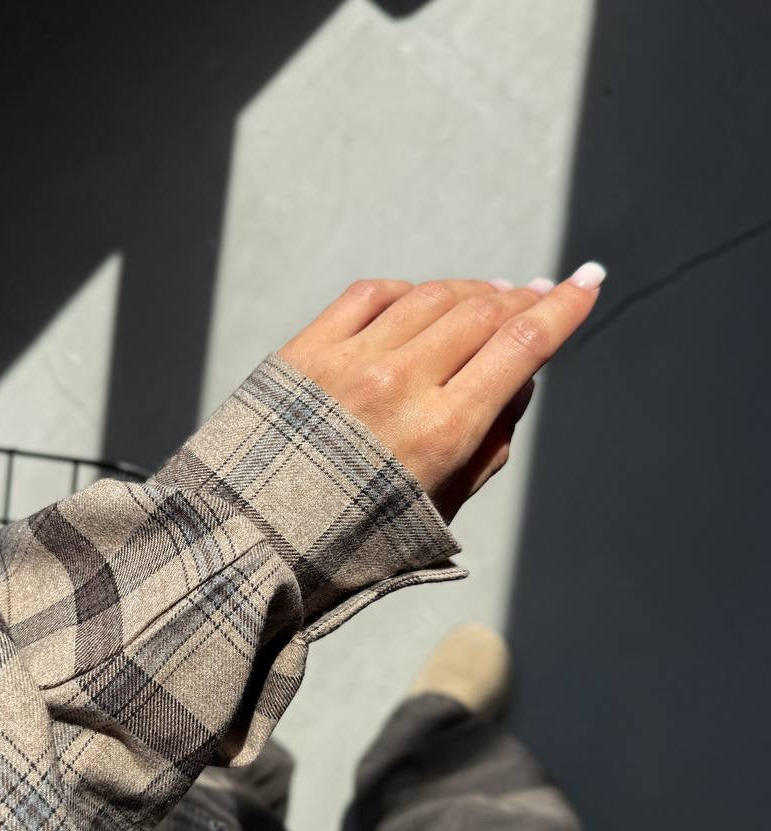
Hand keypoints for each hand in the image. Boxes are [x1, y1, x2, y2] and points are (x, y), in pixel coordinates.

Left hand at [277, 264, 604, 520]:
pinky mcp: (307, 351)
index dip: (564, 308)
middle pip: (482, 312)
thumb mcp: (439, 513)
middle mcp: (400, 385)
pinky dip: (408, 291)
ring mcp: (350, 361)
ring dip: (470, 291)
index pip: (521, 346)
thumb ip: (488, 448)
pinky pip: (372, 295)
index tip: (588, 281)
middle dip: (521, 298)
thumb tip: (519, 383)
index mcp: (441, 433)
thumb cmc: (348, 544)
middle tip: (539, 293)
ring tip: (490, 295)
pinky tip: (421, 299)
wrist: (249, 543)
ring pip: (430, 297)